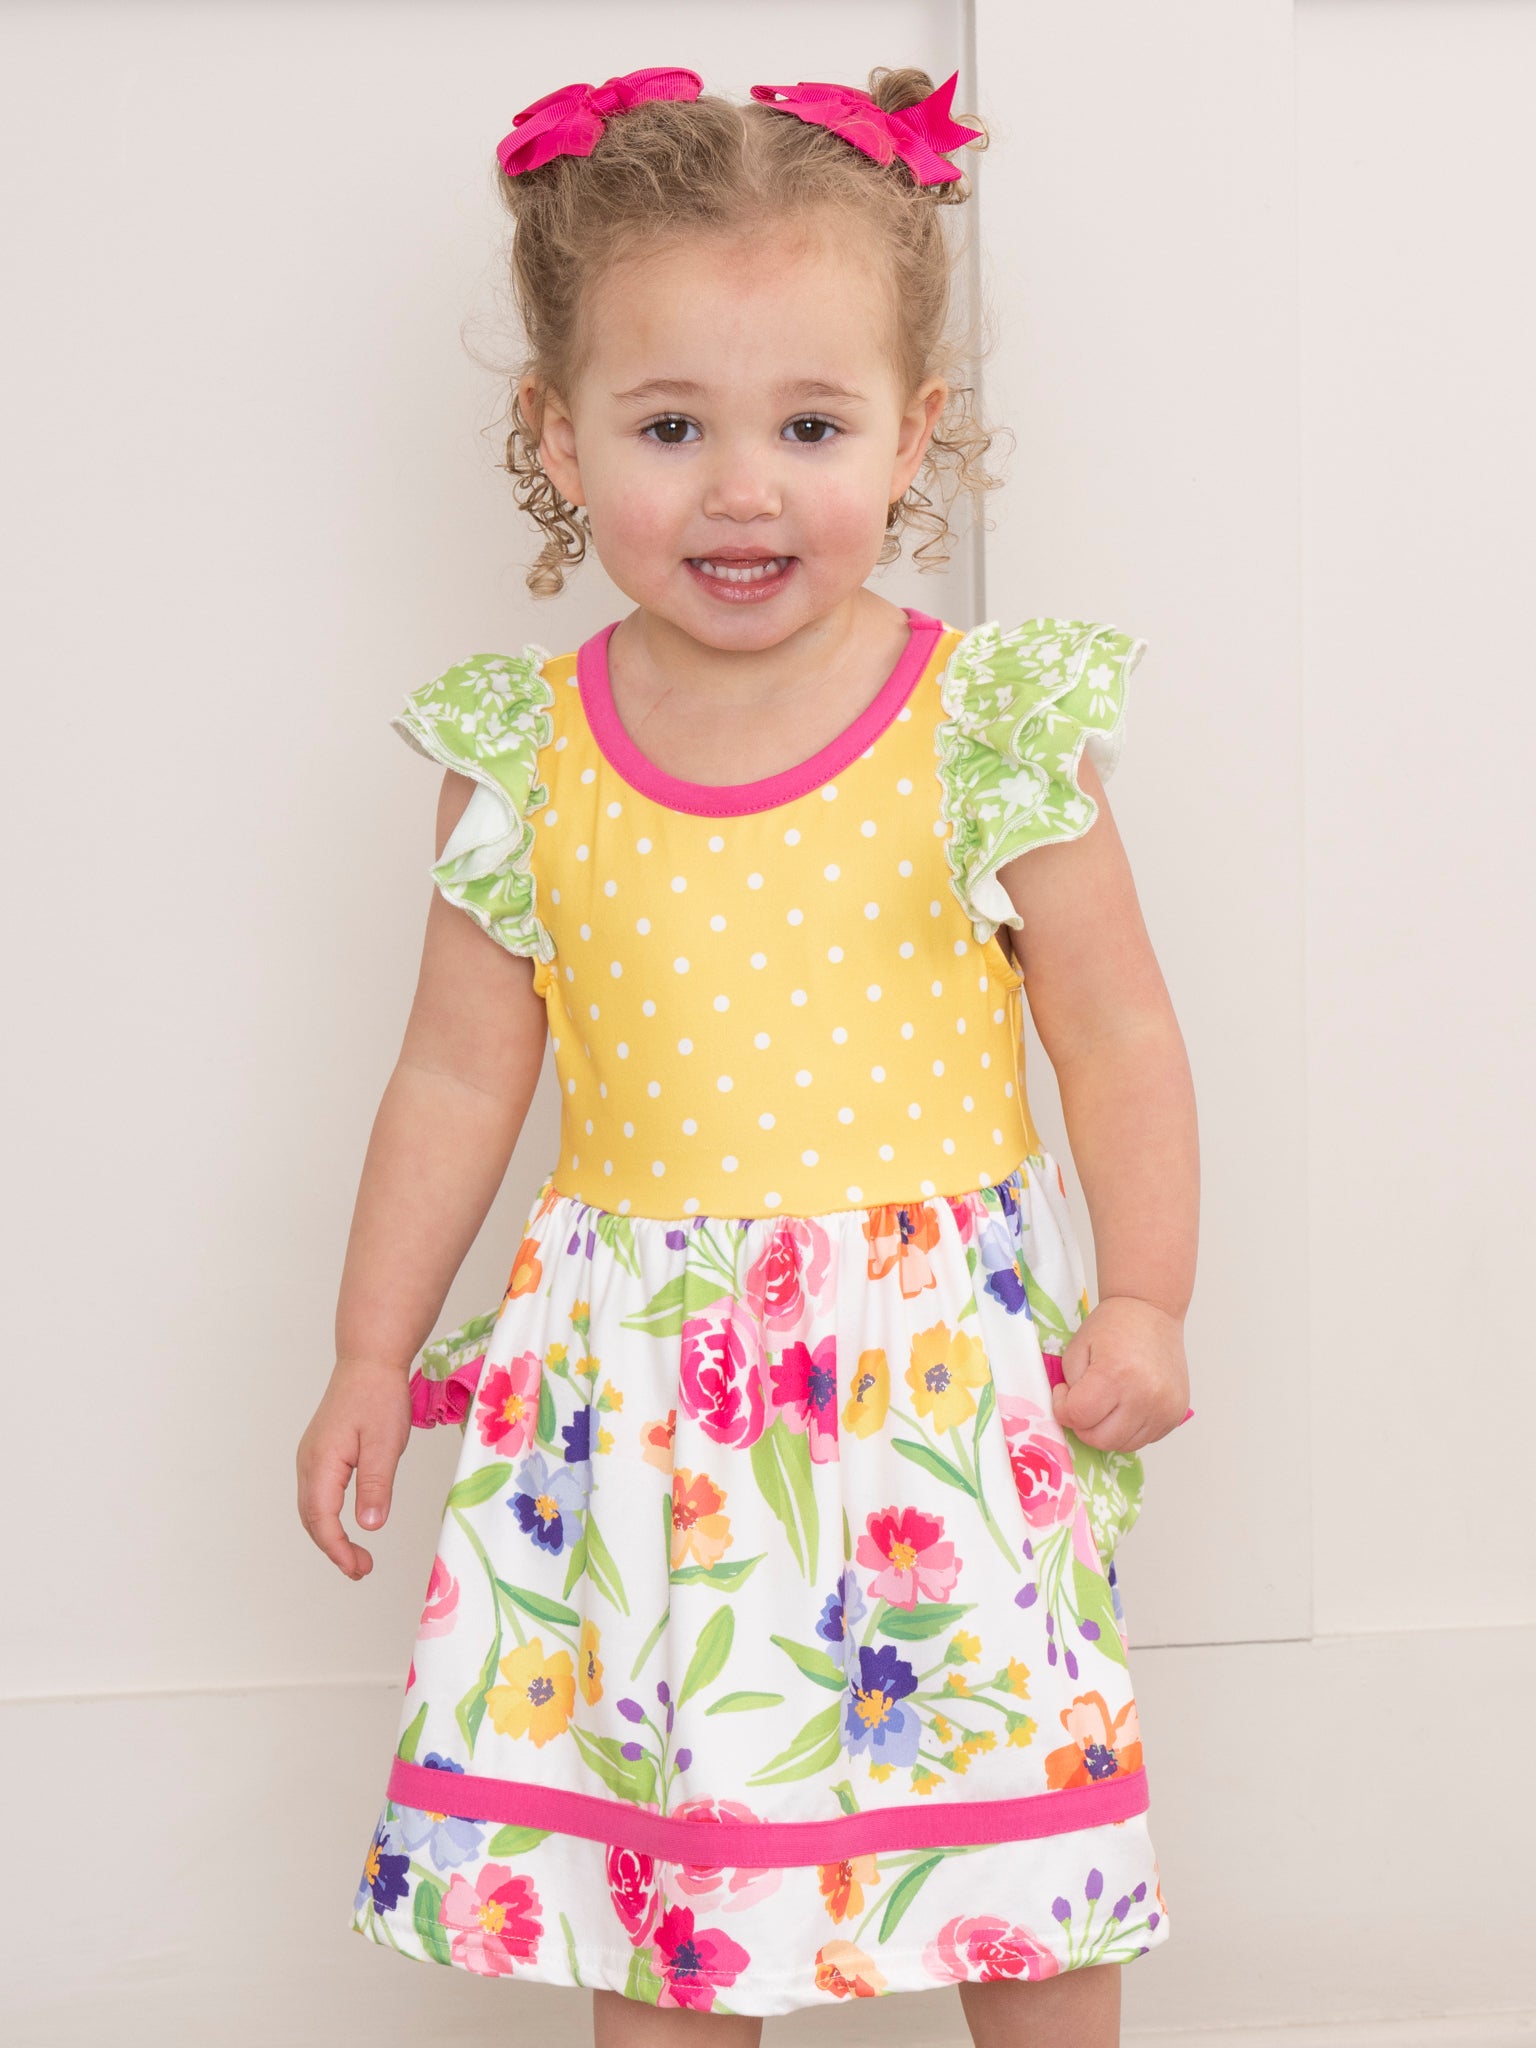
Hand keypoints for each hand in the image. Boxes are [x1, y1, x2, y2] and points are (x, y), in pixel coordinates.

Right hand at [296, 1357, 412, 1579]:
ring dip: (330, 1536)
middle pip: (311, 1519)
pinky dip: (329, 1518)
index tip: (358, 1568)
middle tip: (361, 1569)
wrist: (369, 1362)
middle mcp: (308, 1463)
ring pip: (312, 1508)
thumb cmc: (378, 1397)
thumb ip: (375, 1485)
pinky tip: (348, 1526)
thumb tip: (368, 1526)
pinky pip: (318, 1494)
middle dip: (334, 1549)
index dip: (338, 1549)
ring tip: (356, 1557)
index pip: (321, 1519)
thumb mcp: (384, 1443)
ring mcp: (311, 1457)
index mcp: (321, 1462)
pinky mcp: (320, 1453)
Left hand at [1049, 1296, 1189, 1454]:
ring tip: (1107, 1402)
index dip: (1063, 1408)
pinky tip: (1127, 1404)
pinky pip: (1144, 1439)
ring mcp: (1164, 1409)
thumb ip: (1070, 1386)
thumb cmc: (1113, 1326)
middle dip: (1084, 1426)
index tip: (1065, 1392)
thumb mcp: (1076, 1349)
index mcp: (1115, 1375)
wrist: (1152, 1311)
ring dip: (1107, 1431)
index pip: (1078, 1417)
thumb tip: (1071, 1417)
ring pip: (1123, 1445)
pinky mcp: (1176, 1414)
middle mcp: (1144, 1396)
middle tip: (1084, 1402)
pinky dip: (1129, 1429)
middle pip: (1101, 1440)